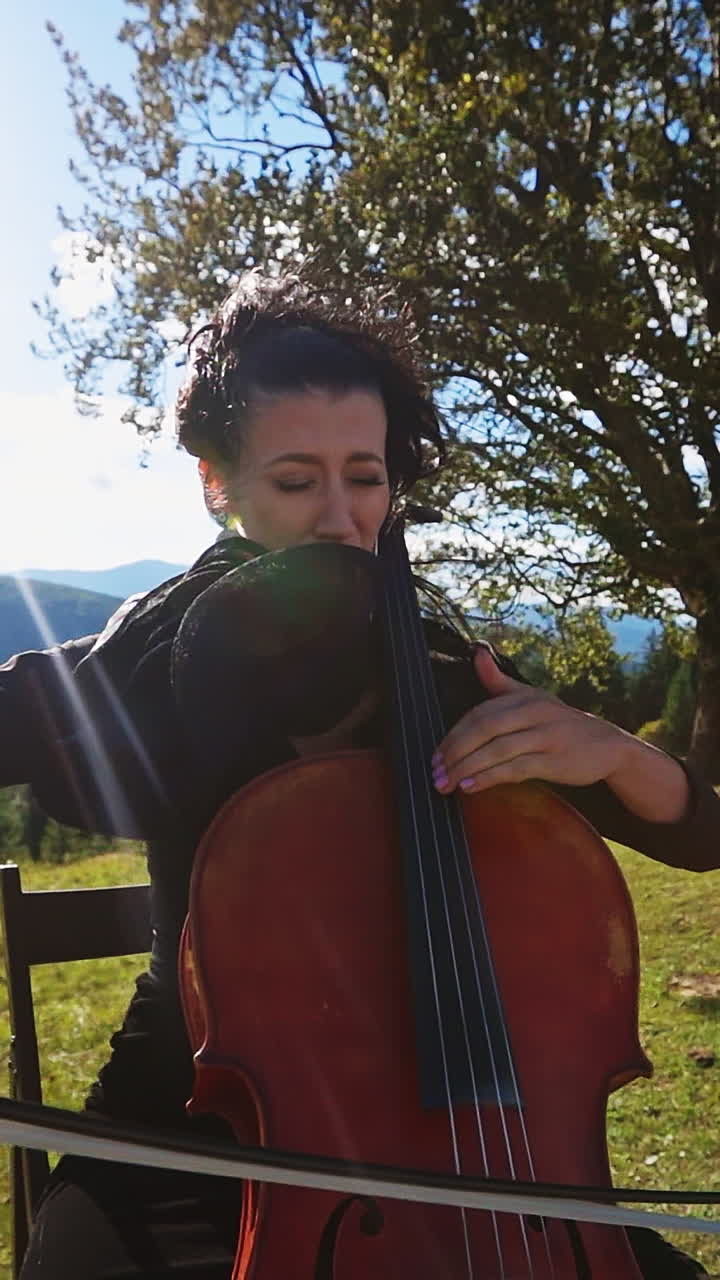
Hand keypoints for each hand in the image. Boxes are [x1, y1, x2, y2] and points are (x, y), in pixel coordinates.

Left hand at [431, 644, 632, 795]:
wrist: (609, 746)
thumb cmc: (562, 723)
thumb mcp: (533, 697)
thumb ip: (499, 681)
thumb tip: (476, 651)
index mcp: (524, 698)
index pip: (479, 714)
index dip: (453, 735)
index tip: (435, 755)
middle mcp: (533, 712)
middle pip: (484, 729)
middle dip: (455, 752)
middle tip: (435, 773)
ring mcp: (545, 736)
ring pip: (497, 750)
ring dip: (466, 768)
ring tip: (446, 784)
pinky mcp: (554, 760)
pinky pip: (516, 768)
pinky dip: (490, 777)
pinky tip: (471, 786)